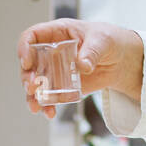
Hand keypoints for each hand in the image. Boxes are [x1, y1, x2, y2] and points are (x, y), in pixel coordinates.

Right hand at [17, 19, 142, 119]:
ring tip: (36, 106)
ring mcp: (55, 69)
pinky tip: (50, 112)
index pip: (32, 36)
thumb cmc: (109, 40)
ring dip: (32, 96)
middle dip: (27, 76)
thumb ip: (92, 51)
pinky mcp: (62, 85)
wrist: (120, 59)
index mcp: (57, 33)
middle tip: (32, 86)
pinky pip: (49, 96)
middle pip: (29, 63)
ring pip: (36, 83)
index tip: (27, 62)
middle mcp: (51, 52)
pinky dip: (47, 105)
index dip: (24, 47)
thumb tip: (83, 65)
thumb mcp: (103, 40)